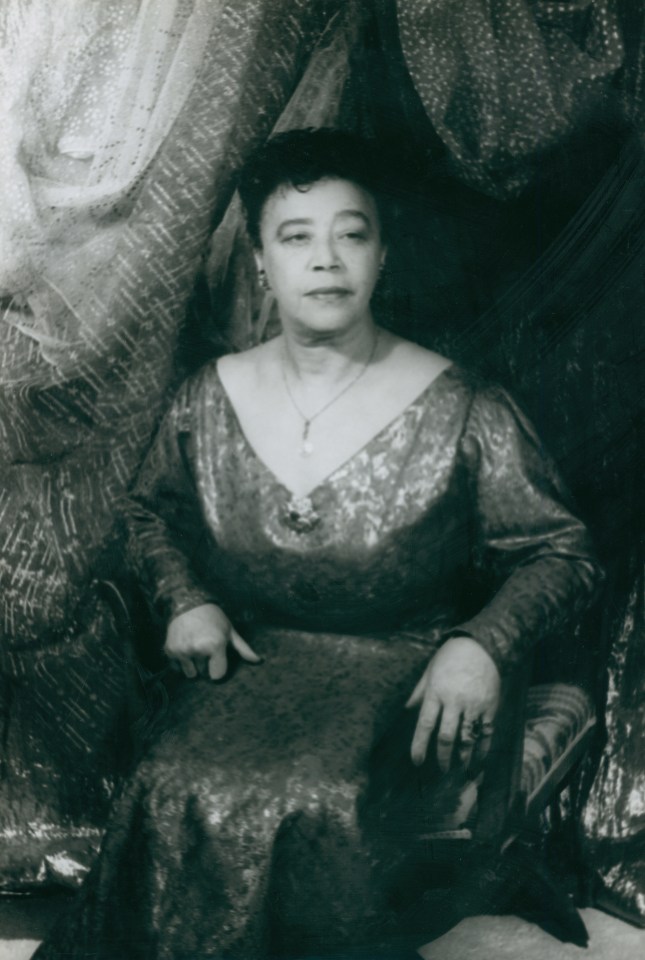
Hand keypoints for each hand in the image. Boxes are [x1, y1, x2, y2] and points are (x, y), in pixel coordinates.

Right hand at [164, 603, 260, 679]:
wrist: (187, 603)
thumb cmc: (213, 618)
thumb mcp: (230, 631)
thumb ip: (243, 649)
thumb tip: (259, 661)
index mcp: (215, 645)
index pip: (217, 676)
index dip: (219, 668)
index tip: (218, 660)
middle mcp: (197, 649)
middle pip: (204, 674)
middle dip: (206, 664)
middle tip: (206, 647)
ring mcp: (182, 650)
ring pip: (190, 674)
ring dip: (193, 666)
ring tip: (196, 648)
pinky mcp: (170, 651)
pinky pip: (177, 669)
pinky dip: (181, 663)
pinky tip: (185, 648)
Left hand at [406, 636, 500, 770]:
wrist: (482, 646)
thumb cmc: (451, 657)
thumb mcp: (430, 671)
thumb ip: (419, 692)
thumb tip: (406, 709)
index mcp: (436, 692)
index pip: (425, 724)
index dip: (420, 745)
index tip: (417, 761)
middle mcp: (454, 701)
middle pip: (446, 736)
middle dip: (442, 757)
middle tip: (441, 770)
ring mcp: (474, 705)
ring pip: (467, 739)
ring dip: (463, 758)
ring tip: (459, 769)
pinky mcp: (490, 707)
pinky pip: (486, 733)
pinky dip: (483, 749)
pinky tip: (478, 760)